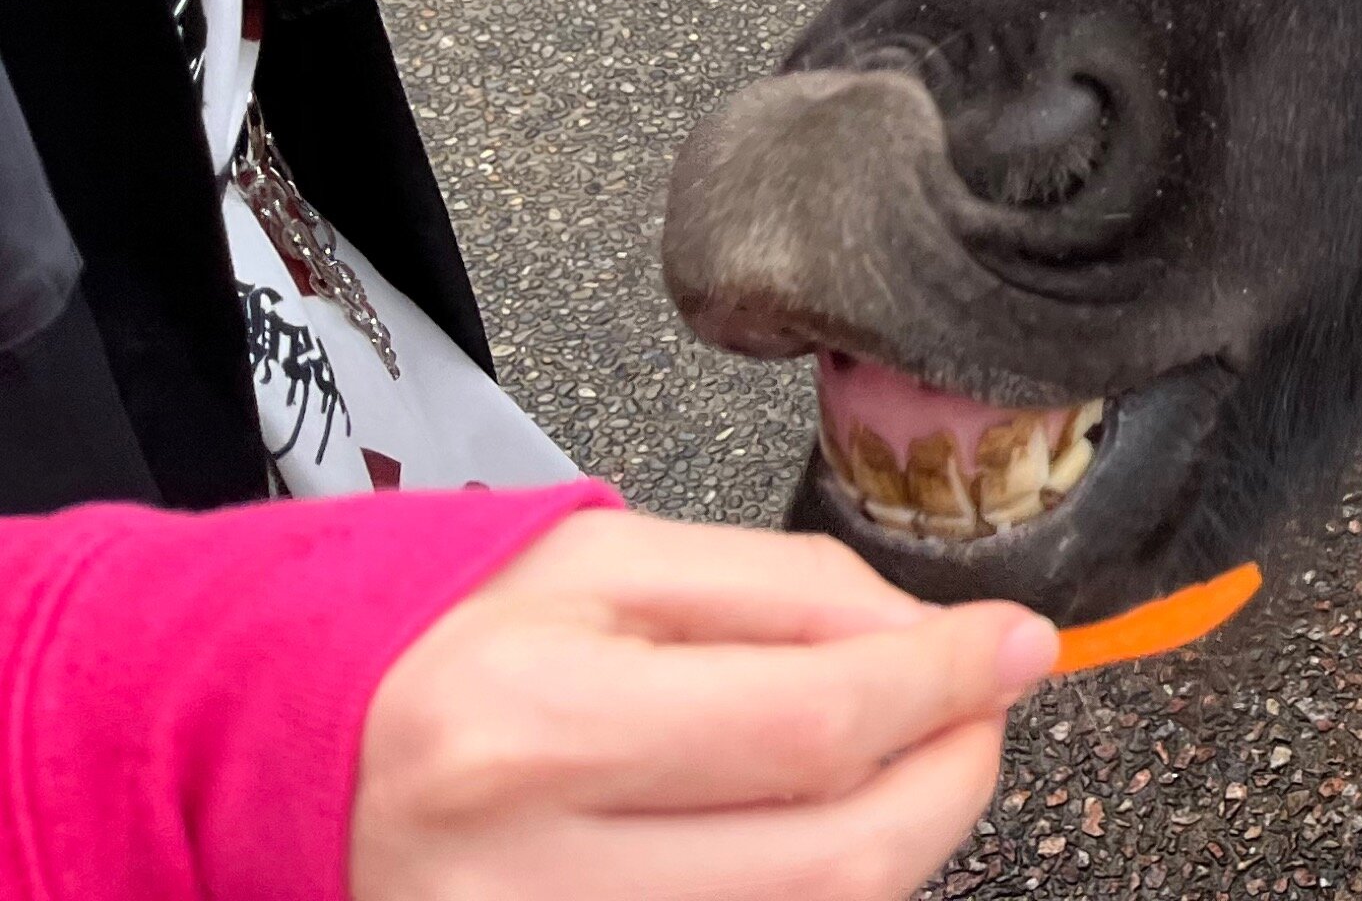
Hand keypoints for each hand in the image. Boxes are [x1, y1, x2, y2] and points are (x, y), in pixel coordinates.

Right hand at [349, 509, 1052, 900]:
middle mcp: (527, 877)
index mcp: (533, 725)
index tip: (1020, 642)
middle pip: (837, 861)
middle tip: (981, 706)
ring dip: (898, 842)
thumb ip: (785, 592)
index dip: (950, 683)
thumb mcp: (603, 560)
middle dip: (954, 775)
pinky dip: (818, 896)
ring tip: (903, 759)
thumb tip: (940, 637)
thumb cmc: (444, 642)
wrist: (276, 756)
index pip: (815, 725)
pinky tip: (822, 826)